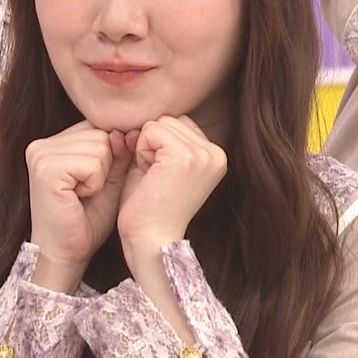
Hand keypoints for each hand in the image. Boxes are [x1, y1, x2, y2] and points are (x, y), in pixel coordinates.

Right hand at [26, 121, 132, 291]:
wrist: (66, 254)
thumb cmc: (87, 220)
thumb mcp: (110, 178)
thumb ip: (118, 150)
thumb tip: (127, 128)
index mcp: (53, 143)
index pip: (98, 127)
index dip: (109, 156)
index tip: (93, 185)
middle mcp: (41, 144)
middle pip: (101, 134)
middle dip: (106, 166)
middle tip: (86, 193)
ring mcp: (40, 154)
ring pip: (100, 146)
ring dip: (101, 176)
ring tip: (82, 195)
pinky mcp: (46, 168)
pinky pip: (93, 162)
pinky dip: (95, 183)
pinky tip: (78, 197)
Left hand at [117, 116, 226, 264]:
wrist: (150, 241)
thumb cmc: (148, 208)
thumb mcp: (158, 165)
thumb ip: (158, 138)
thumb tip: (141, 116)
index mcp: (215, 156)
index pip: (177, 124)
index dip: (157, 145)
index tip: (159, 176)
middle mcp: (216, 153)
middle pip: (169, 120)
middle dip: (151, 144)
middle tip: (154, 178)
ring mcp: (203, 154)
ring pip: (159, 123)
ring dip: (145, 148)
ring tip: (152, 178)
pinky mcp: (185, 156)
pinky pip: (150, 130)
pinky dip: (141, 151)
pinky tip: (148, 175)